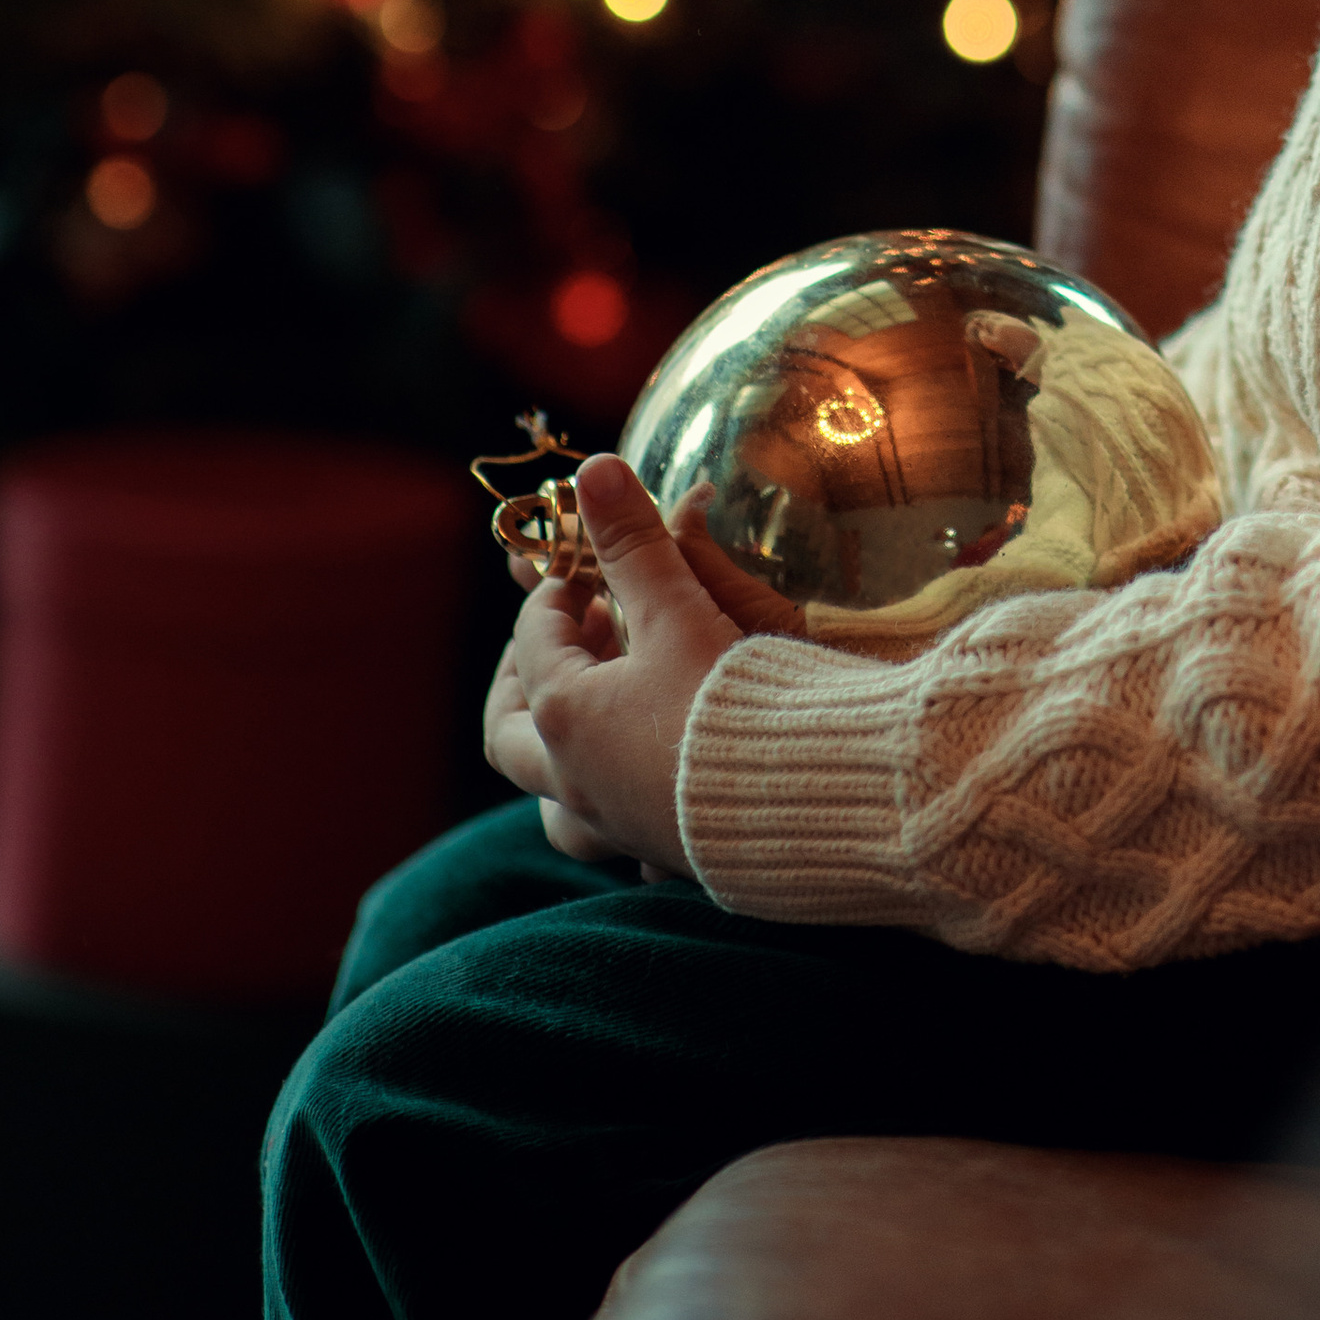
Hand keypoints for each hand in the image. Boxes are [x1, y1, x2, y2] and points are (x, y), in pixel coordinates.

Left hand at [482, 455, 781, 873]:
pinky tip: (654, 778)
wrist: (809, 796)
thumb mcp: (681, 608)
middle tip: (565, 640)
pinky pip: (619, 837)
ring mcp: (617, 825)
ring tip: (595, 714)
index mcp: (565, 716)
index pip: (535, 640)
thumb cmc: (736, 699)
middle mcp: (574, 781)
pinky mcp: (664, 851)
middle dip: (523, 682)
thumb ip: (634, 541)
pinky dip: (621, 807)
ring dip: (559, 757)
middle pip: (509, 737)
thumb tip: (594, 468)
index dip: (555, 593)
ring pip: (553, 806)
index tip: (584, 569)